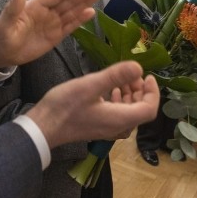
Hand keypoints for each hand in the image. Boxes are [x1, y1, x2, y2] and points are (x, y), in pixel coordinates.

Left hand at [0, 0, 102, 68]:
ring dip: (85, 1)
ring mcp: (52, 23)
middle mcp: (47, 11)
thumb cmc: (1, 37)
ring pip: (72, 10)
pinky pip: (70, 26)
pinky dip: (81, 19)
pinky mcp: (55, 36)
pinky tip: (91, 12)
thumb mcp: (4, 23)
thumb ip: (13, 8)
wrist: (2, 55)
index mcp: (36, 5)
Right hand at [26, 61, 159, 147]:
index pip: (149, 109)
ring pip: (129, 112)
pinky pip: (118, 114)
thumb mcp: (91, 85)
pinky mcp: (99, 128)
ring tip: (120, 78)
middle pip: (140, 110)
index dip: (153, 92)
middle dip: (140, 90)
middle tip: (130, 73)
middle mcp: (118, 127)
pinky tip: (109, 89)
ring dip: (129, 94)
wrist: (43, 127)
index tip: (148, 75)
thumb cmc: (66, 106)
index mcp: (121, 119)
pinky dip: (118, 100)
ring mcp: (108, 130)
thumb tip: (139, 67)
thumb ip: (116, 75)